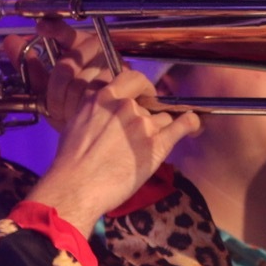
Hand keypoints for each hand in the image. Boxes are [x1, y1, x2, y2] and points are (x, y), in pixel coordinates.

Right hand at [24, 19, 197, 232]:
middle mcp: (127, 106)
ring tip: (150, 145)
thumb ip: (97, 108)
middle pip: (150, 103)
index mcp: (105, 96)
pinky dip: (191, 123)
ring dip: (161, 127)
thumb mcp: (77, 120)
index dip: (142, 88)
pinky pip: (184, 124)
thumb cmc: (71, 160)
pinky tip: (194, 125)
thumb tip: (107, 106)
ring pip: (164, 117)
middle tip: (140, 131)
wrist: (77, 186)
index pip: (134, 78)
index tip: (143, 97)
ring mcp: (144, 124)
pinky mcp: (157, 145)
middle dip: (148, 114)